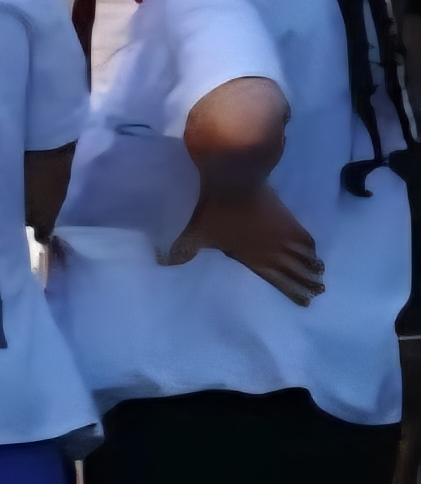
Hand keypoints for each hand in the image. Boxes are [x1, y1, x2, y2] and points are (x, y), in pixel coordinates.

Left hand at [167, 185, 324, 304]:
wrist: (233, 181)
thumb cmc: (212, 209)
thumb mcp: (194, 232)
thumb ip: (182, 249)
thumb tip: (164, 261)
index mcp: (252, 258)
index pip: (276, 279)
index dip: (291, 291)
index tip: (304, 302)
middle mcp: (272, 250)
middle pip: (295, 270)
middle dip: (307, 282)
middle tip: (318, 291)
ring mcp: (282, 234)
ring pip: (303, 255)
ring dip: (312, 267)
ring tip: (320, 276)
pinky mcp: (286, 218)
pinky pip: (304, 237)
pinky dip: (310, 246)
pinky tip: (315, 251)